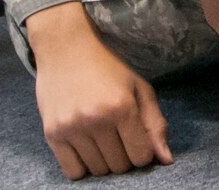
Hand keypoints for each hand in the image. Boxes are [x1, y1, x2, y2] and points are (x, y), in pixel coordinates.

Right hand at [25, 4, 173, 179]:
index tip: (134, 137)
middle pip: (120, 167)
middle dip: (123, 155)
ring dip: (102, 160)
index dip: (142, 150)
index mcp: (122, 106)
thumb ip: (155, 124)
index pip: (141, 157)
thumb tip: (166, 160)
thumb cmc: (106, 67)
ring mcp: (72, 127)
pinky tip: (83, 146)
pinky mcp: (52, 133)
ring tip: (98, 136)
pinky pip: (73, 172)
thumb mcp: (138, 87)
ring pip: (98, 171)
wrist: (64, 47)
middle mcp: (96, 119)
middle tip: (115, 134)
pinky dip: (81, 166)